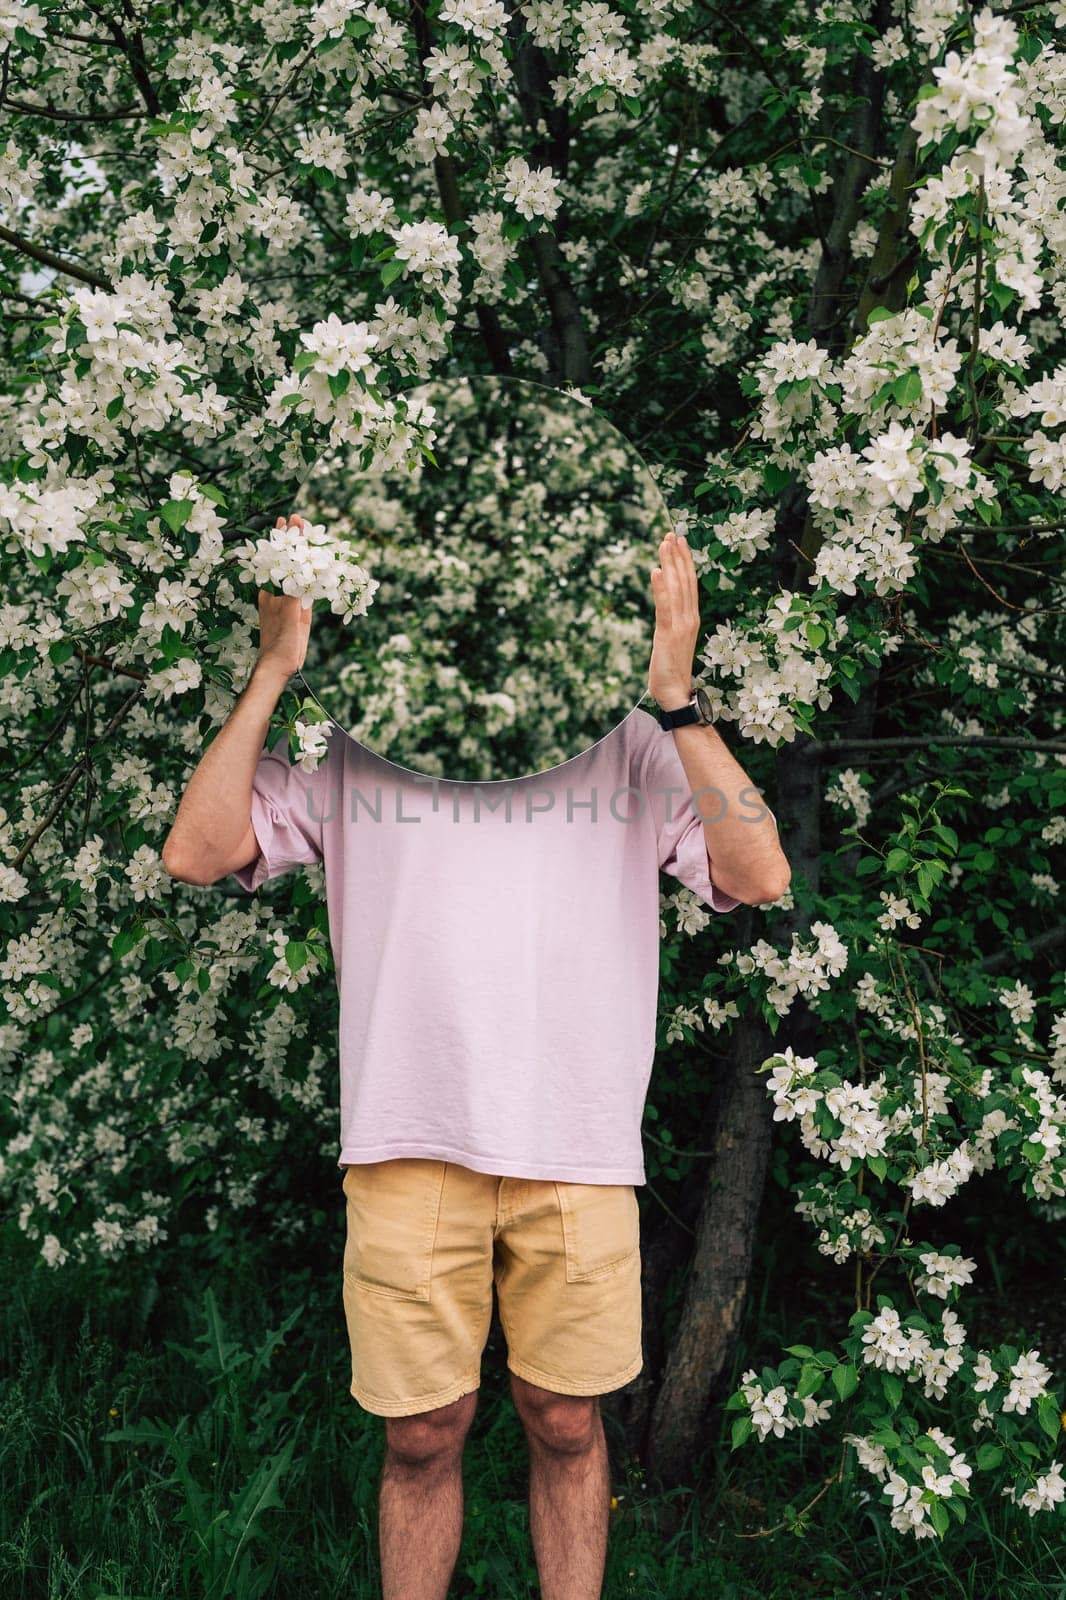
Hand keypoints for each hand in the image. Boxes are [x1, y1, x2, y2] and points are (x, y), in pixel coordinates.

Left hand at [254, 515, 312, 680]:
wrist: (280, 664)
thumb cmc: (280, 640)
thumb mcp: (287, 614)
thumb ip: (294, 593)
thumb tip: (301, 573)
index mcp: (272, 590)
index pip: (279, 557)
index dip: (285, 539)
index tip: (290, 519)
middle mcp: (280, 591)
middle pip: (288, 560)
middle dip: (294, 541)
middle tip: (298, 519)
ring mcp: (290, 599)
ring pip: (298, 571)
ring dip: (304, 555)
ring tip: (310, 536)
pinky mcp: (300, 610)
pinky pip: (307, 587)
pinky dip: (312, 574)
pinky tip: (318, 566)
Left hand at [648, 529, 699, 706]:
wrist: (675, 692)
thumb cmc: (671, 668)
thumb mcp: (672, 638)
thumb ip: (671, 620)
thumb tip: (665, 603)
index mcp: (691, 618)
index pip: (689, 584)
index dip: (685, 561)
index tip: (679, 541)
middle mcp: (689, 618)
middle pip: (684, 581)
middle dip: (678, 556)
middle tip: (671, 534)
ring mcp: (681, 625)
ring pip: (676, 588)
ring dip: (670, 564)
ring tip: (665, 544)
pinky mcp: (668, 634)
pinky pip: (665, 606)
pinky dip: (661, 588)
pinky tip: (656, 571)